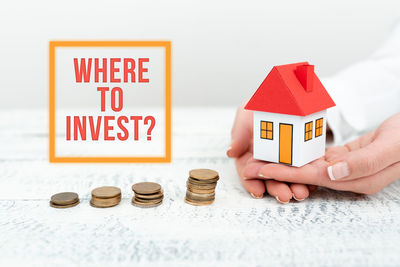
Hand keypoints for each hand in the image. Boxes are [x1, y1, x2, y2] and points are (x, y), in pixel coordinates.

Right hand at [227, 104, 316, 202]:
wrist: (285, 93)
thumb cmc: (260, 104)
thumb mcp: (245, 113)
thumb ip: (239, 133)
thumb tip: (231, 151)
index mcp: (249, 154)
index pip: (248, 173)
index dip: (251, 183)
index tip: (258, 191)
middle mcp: (266, 160)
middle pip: (269, 179)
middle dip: (276, 189)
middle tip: (284, 196)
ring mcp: (285, 160)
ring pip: (287, 179)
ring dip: (293, 188)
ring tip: (301, 193)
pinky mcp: (302, 156)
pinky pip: (304, 170)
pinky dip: (307, 179)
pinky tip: (312, 185)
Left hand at [253, 113, 399, 194]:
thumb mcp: (390, 147)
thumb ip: (363, 162)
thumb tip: (332, 173)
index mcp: (357, 179)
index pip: (312, 177)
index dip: (286, 173)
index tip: (261, 170)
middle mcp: (347, 177)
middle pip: (305, 175)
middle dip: (278, 171)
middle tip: (251, 167)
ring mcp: (345, 168)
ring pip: (308, 167)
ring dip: (285, 164)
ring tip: (261, 159)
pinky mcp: (345, 158)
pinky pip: (318, 159)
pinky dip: (300, 156)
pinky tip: (285, 152)